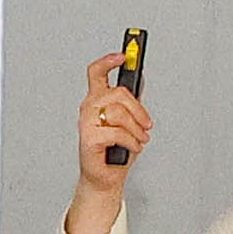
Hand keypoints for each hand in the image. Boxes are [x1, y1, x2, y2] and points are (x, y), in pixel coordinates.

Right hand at [64, 54, 151, 233]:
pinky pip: (117, 132)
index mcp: (96, 100)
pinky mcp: (89, 139)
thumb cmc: (114, 152)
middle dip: (138, 109)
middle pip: (117, 93)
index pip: (97, 73)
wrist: (105, 178)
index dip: (109, 61)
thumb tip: (140, 81)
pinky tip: (132, 147)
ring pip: (119, 112)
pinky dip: (131, 141)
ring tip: (139, 139)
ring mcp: (86, 124)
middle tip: (146, 123)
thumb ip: (131, 102)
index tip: (123, 55)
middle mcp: (88, 109)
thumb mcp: (129, 122)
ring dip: (136, 128)